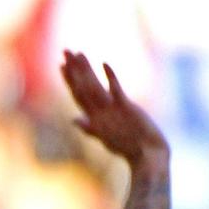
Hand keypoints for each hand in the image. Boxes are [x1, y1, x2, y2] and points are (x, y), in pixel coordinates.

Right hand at [61, 49, 168, 168]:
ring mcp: (111, 110)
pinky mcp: (126, 108)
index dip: (69, 79)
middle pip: (82, 87)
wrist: (146, 156)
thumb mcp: (105, 138)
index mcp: (93, 118)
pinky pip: (116, 90)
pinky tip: (104, 64)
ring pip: (94, 86)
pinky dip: (110, 77)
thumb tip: (73, 119)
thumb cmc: (127, 148)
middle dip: (74, 69)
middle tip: (65, 51)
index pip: (77, 95)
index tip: (61, 65)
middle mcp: (98, 113)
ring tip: (79, 53)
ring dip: (85, 69)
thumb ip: (89, 127)